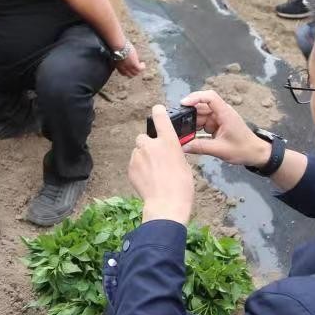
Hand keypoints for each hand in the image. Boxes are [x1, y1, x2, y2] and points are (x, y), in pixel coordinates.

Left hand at [111, 41, 145, 77]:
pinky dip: (142, 67)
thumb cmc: (116, 47)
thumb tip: (122, 55)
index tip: (130, 67)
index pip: (123, 73)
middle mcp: (123, 68)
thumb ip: (119, 57)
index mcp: (118, 66)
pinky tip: (143, 63)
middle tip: (137, 67)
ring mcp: (129, 67)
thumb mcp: (117, 54)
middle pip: (130, 75)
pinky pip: (140, 69)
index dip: (128, 71)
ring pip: (136, 73)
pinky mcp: (134, 64)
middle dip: (134, 72)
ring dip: (139, 70)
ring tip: (141, 65)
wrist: (118, 46)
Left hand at [130, 105, 194, 224]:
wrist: (166, 204)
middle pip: (144, 136)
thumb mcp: (184, 164)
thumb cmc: (181, 186)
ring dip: (143, 156)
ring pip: (138, 150)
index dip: (158, 112)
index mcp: (168, 141)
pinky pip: (133, 162)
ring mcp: (138, 155)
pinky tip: (147, 179)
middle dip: (148, 144)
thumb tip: (168, 151)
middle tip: (156, 157)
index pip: (160, 118)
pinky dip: (138, 168)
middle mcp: (151, 145)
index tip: (157, 109)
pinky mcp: (130, 167)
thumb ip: (173, 152)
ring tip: (152, 172)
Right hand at [178, 90, 270, 167]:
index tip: (183, 104)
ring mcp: (219, 118)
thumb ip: (200, 147)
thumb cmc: (243, 149)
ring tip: (182, 133)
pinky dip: (196, 128)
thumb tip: (183, 147)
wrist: (256, 154)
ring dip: (192, 123)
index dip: (195, 97)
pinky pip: (203, 123)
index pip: (209, 97)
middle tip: (177, 124)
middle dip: (189, 114)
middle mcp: (221, 113)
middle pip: (201, 107)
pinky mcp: (218, 125)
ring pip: (200, 116)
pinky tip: (190, 136)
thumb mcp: (220, 150)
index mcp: (225, 114)